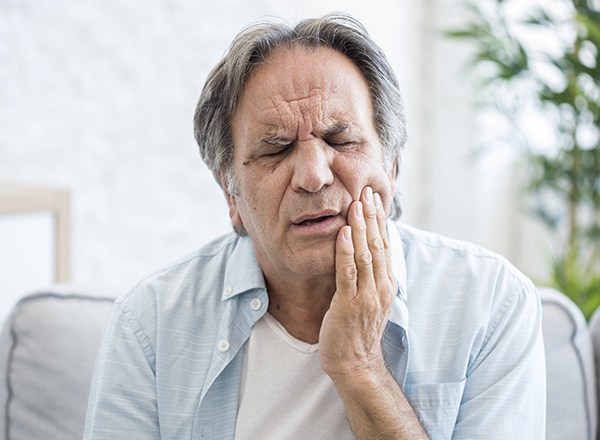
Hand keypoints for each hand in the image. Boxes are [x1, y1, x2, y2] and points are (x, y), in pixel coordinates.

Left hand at [319, 186, 396, 377]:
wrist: (355, 362)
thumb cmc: (358, 329)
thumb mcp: (371, 297)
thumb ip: (371, 274)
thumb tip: (366, 249)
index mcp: (387, 283)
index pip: (385, 244)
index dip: (380, 220)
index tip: (374, 198)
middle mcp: (381, 286)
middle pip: (378, 244)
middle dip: (372, 216)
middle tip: (366, 191)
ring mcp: (367, 295)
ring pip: (365, 254)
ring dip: (360, 227)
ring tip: (356, 204)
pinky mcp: (349, 304)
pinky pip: (348, 273)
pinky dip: (345, 251)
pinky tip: (342, 232)